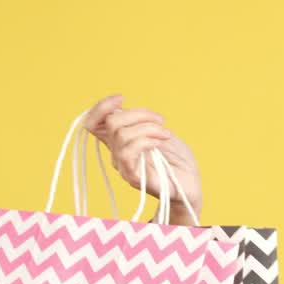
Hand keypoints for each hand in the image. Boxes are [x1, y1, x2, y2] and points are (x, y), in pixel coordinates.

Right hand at [84, 94, 202, 221]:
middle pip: (111, 122)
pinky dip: (146, 141)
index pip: (93, 123)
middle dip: (139, 113)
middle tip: (161, 120)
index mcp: (120, 141)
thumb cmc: (177, 159)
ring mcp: (123, 166)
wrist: (190, 185)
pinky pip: (128, 152)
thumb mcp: (157, 130)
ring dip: (149, 128)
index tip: (121, 98)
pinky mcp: (132, 176)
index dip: (101, 107)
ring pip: (121, 134)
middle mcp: (117, 153)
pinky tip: (160, 143)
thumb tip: (120, 109)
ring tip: (166, 134)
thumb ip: (138, 121)